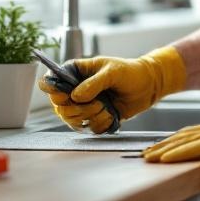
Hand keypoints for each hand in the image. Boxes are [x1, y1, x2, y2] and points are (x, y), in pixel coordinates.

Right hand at [37, 46, 185, 132]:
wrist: (148, 85)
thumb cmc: (130, 72)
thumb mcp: (112, 72)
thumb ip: (94, 83)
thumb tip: (75, 96)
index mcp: (75, 73)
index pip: (51, 83)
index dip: (54, 92)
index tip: (66, 96)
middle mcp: (76, 90)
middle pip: (60, 107)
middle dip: (79, 109)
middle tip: (96, 103)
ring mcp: (84, 106)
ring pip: (73, 120)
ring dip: (92, 116)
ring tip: (107, 107)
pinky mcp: (95, 118)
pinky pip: (90, 128)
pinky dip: (101, 124)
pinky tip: (112, 114)